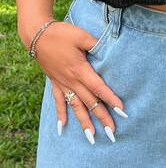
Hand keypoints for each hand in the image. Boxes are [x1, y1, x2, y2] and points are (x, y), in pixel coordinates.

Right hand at [33, 20, 127, 143]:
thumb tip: (108, 49)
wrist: (38, 35)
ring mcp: (62, 83)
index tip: (121, 110)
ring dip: (84, 121)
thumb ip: (96, 44)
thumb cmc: (61, 34)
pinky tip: (62, 127)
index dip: (110, 99)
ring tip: (91, 136)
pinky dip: (61, 114)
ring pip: (75, 106)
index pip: (98, 88)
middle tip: (112, 131)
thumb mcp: (81, 36)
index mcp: (80, 70)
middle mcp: (71, 81)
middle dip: (102, 117)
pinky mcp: (55, 82)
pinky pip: (58, 101)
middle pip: (89, 102)